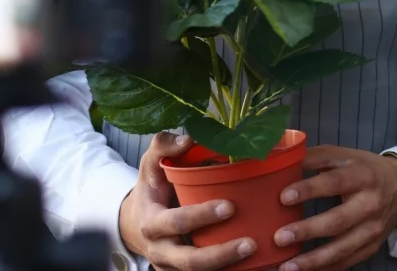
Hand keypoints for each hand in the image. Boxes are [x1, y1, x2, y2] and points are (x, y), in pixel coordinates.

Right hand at [119, 132, 257, 270]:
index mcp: (152, 223)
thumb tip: (188, 139)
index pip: (176, 223)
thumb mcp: (151, 164)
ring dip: (228, 269)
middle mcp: (161, 251)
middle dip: (219, 255)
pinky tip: (259, 268)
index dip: (201, 217)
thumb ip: (164, 146)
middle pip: (189, 261)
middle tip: (250, 243)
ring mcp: (172, 268)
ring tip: (257, 255)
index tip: (229, 206)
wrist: (136, 223)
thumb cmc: (152, 188)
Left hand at [273, 145, 396, 270]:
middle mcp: (370, 204)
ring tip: (287, 266)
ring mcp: (372, 229)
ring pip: (342, 248)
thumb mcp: (345, 156)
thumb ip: (317, 157)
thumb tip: (283, 160)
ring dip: (313, 260)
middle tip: (279, 237)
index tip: (284, 197)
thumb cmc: (365, 169)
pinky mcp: (371, 247)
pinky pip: (346, 262)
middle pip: (337, 221)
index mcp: (362, 176)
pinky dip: (324, 269)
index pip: (334, 182)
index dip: (310, 189)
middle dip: (307, 230)